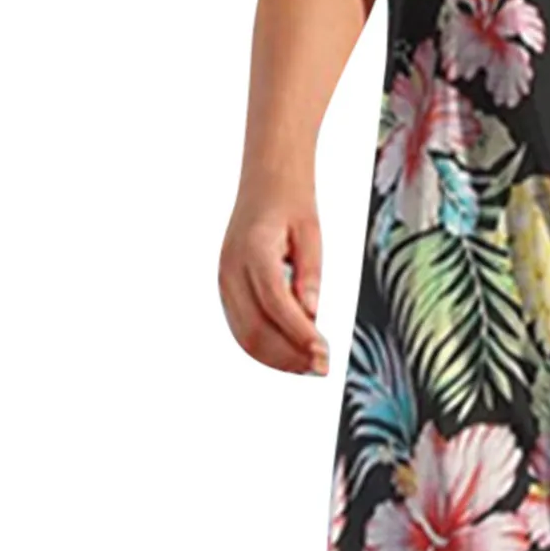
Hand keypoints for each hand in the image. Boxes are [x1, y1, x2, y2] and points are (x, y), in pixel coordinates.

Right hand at [219, 172, 327, 375]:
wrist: (265, 182)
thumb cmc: (292, 204)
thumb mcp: (311, 232)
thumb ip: (311, 272)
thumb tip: (312, 313)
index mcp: (253, 249)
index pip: (275, 302)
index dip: (300, 333)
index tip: (325, 353)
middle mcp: (231, 269)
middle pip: (256, 327)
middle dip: (289, 354)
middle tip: (322, 367)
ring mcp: (224, 281)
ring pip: (245, 334)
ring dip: (278, 358)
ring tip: (311, 366)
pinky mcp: (226, 289)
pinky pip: (241, 328)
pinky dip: (266, 348)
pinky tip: (292, 355)